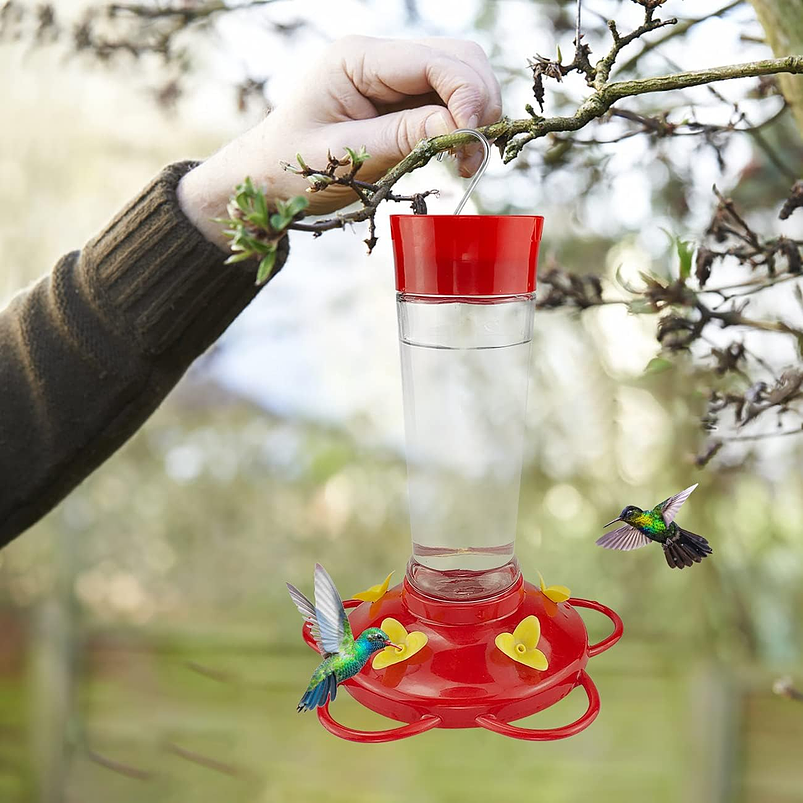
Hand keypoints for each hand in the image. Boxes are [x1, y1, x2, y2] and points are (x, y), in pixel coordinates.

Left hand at [178, 35, 501, 249]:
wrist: (266, 178)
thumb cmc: (291, 168)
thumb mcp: (344, 157)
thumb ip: (401, 138)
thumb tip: (461, 129)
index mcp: (357, 58)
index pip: (433, 60)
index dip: (465, 95)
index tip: (473, 141)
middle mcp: (379, 57)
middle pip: (458, 59)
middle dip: (478, 104)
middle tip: (472, 158)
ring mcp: (393, 76)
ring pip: (461, 77)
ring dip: (475, 117)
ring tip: (462, 163)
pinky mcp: (401, 100)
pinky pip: (448, 102)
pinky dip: (462, 127)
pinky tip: (452, 156)